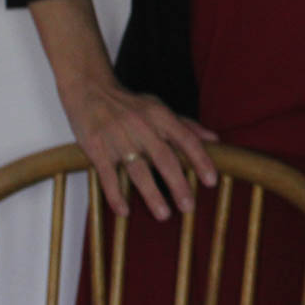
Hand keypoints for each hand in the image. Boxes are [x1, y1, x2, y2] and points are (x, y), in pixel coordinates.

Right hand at [28, 0, 216, 219]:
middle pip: (164, 158)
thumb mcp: (159, 108)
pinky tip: (125, 211)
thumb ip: (186, 125)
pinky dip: (116, 194)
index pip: (186, 139)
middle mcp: (141, 126)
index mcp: (160, 115)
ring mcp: (118, 137)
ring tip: (164, 214)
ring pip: (138, 170)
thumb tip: (215, 140)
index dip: (200, 160)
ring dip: (152, 194)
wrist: (90, 90)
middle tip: (189, 207)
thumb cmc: (129, 104)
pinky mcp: (96, 147)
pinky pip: (108, 175)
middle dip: (178, 184)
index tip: (211, 181)